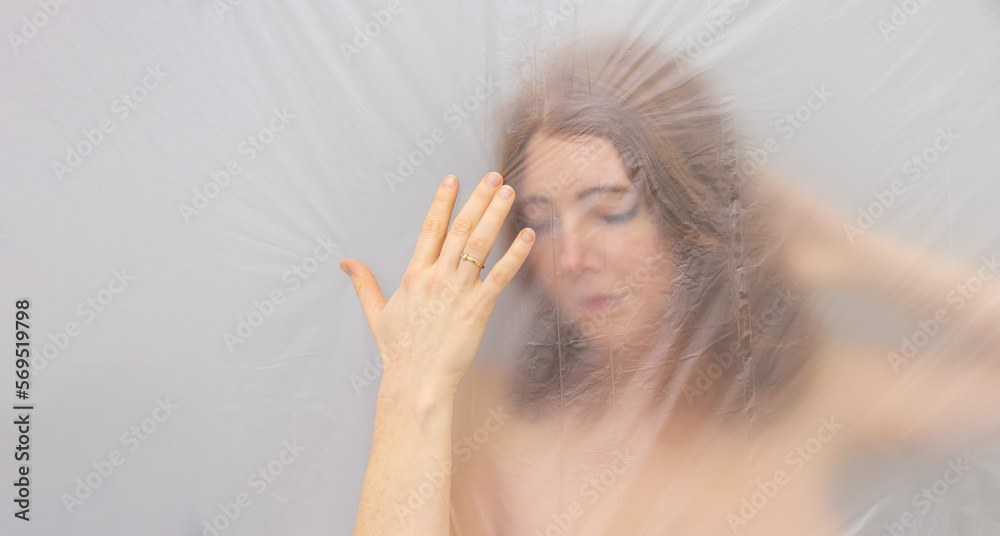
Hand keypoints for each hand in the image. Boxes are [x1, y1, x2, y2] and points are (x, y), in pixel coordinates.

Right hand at [340, 172, 534, 401]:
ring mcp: (457, 292)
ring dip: (495, 215)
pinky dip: (515, 254)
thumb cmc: (398, 352)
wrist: (415, 382)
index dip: (442, 202)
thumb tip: (346, 263)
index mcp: (413, 276)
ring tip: (508, 192)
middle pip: (459, 229)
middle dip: (477, 199)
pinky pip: (500, 276)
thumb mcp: (376, 314)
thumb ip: (364, 284)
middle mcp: (436, 278)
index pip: (429, 229)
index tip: (452, 179)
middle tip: (492, 176)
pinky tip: (527, 235)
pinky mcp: (477, 309)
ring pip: (479, 245)